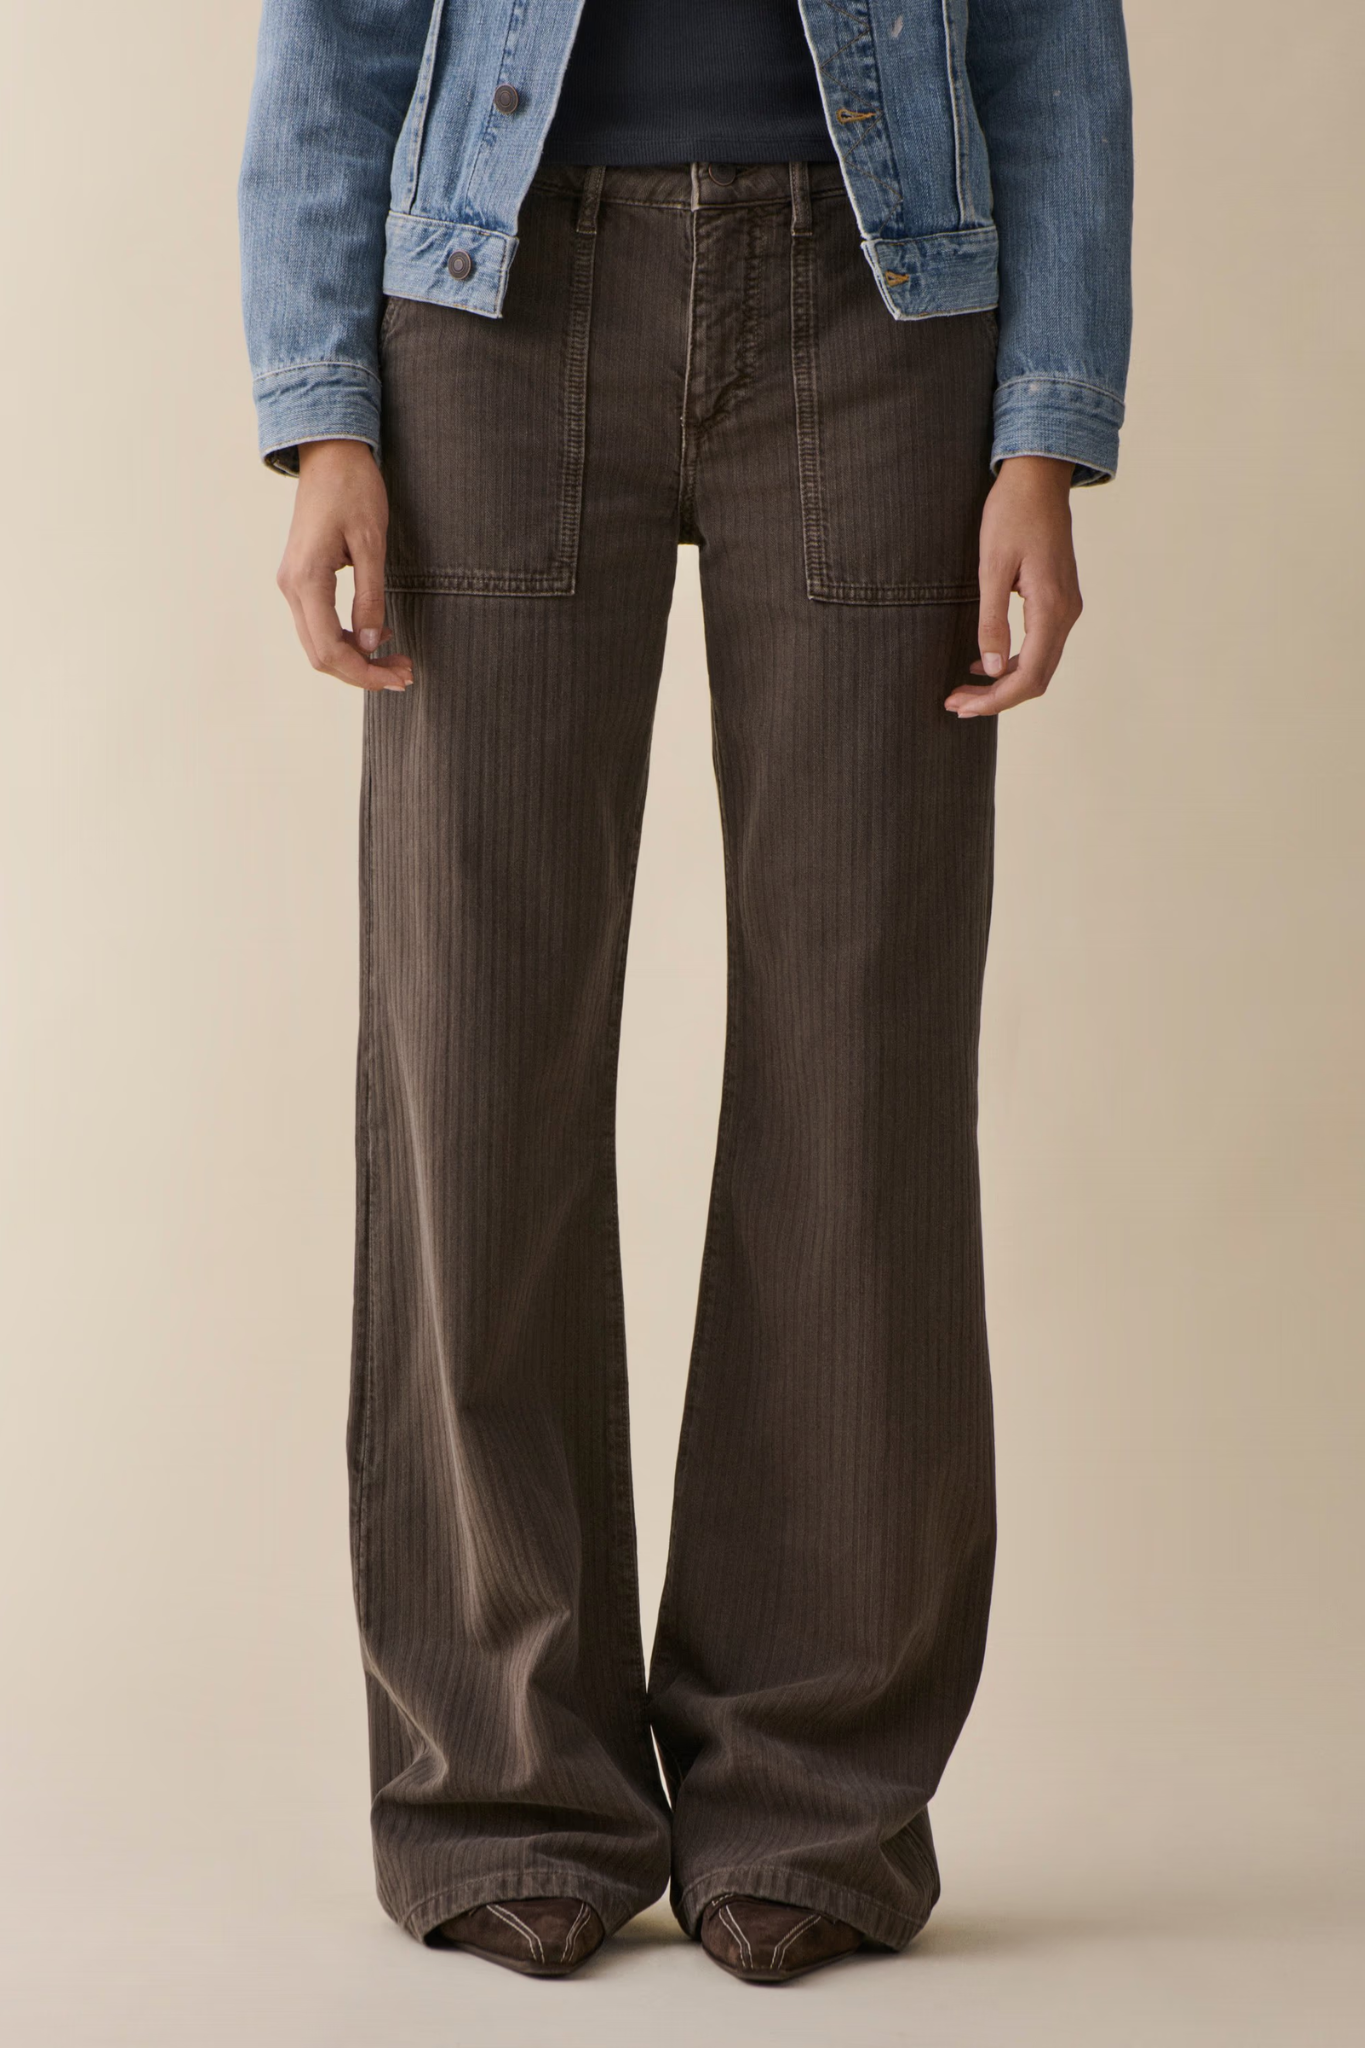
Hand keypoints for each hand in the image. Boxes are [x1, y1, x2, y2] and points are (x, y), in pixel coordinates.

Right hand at [276, 440, 413, 690]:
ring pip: (319, 644)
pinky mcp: (300, 580)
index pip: (330, 650)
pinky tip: (378, 633)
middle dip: (363, 672)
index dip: (364, 674)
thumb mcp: (371, 543)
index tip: (399, 677)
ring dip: (356, 659)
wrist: (329, 454)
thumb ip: (370, 597)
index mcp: (306, 579)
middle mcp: (291, 587)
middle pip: (321, 655)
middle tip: (405, 674)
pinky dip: (348, 639)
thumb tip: (368, 645)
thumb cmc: (354, 489)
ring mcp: (292, 584)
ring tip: (398, 659)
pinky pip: (319, 624)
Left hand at [945, 455, 1081, 717]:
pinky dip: (1013, 663)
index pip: (1029, 677)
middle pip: (1036, 679)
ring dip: (1004, 683)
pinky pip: (1040, 645)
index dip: (995, 700)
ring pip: (1039, 665)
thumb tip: (993, 670)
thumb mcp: (992, 567)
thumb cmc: (1012, 513)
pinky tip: (984, 663)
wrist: (1038, 477)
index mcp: (1051, 609)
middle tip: (955, 704)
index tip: (962, 706)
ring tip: (964, 690)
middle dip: (996, 698)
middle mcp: (1066, 613)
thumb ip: (992, 621)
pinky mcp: (1058, 600)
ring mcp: (1066, 607)